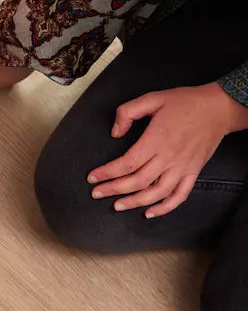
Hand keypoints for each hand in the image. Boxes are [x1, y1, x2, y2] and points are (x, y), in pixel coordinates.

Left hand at [88, 82, 247, 216]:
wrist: (219, 107)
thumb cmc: (185, 102)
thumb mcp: (153, 98)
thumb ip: (128, 112)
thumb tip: (115, 133)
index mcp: (156, 139)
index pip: (126, 163)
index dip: (107, 173)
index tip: (92, 178)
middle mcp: (169, 157)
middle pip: (137, 181)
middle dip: (113, 190)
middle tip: (97, 194)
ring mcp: (182, 167)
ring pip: (156, 193)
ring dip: (135, 202)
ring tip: (117, 206)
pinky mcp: (193, 172)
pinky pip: (179, 196)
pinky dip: (164, 208)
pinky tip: (149, 213)